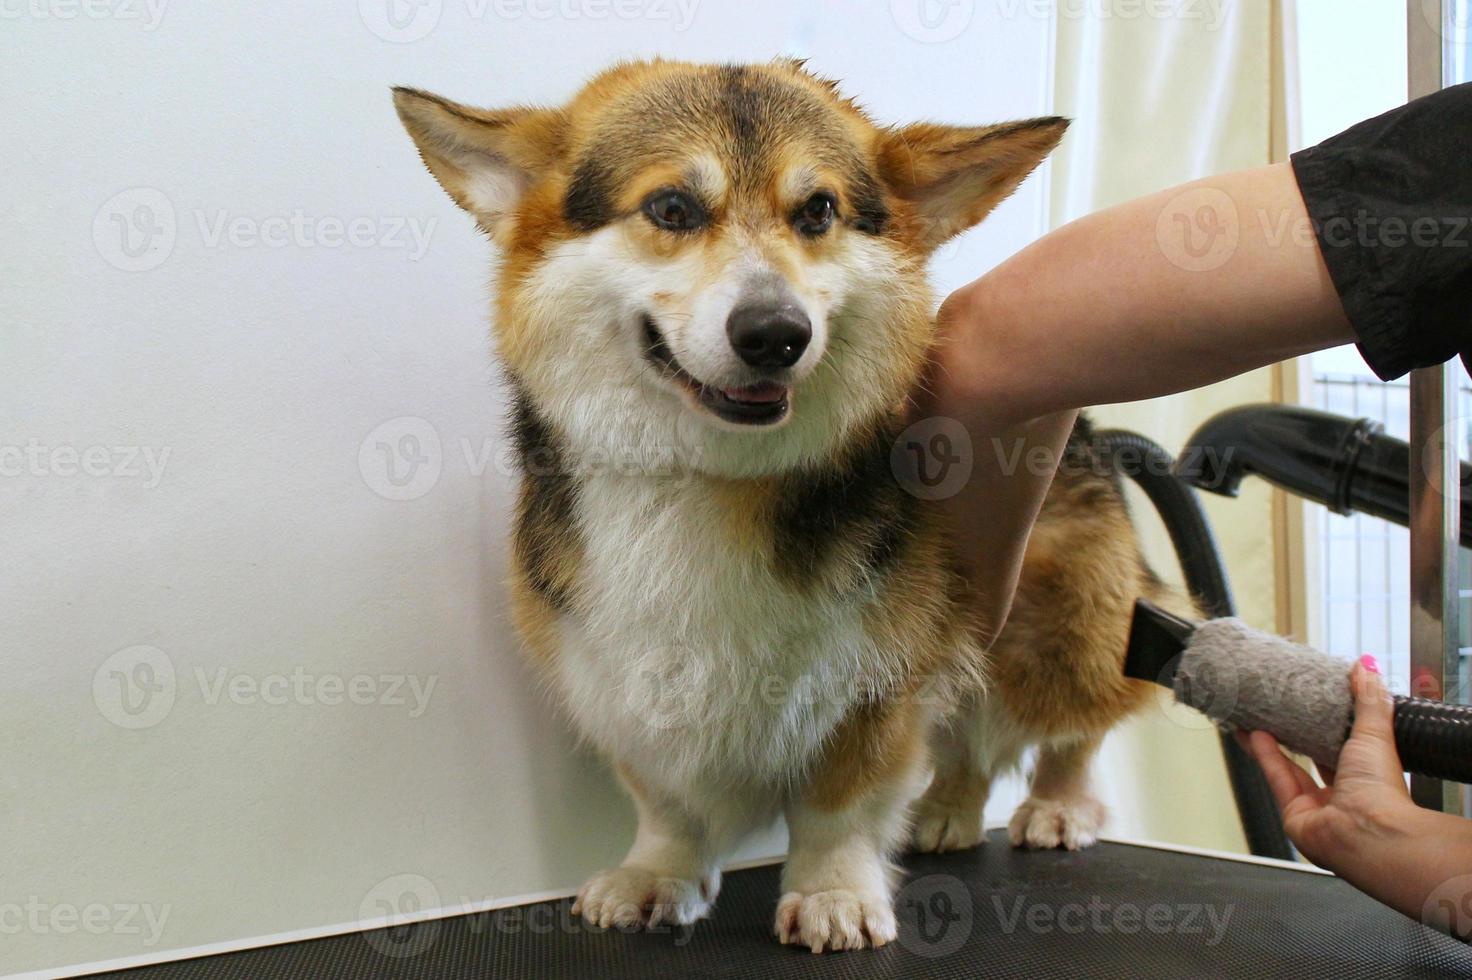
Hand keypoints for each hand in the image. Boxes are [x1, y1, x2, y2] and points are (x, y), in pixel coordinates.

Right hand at [1237, 658, 1412, 870]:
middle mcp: (1344, 797)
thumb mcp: (1376, 734)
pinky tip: (1254, 736)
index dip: (1329, 729)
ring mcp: (1318, 808)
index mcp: (1369, 780)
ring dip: (1273, 745)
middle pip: (1314, 762)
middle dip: (1296, 737)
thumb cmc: (1382, 794)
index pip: (1347, 751)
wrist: (1367, 834)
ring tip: (1258, 718)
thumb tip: (1367, 667)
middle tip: (1280, 713)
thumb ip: (1369, 699)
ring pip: (1290, 771)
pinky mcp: (1294, 815)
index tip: (1315, 708)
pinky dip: (1265, 756)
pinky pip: (1277, 780)